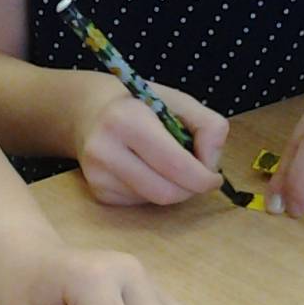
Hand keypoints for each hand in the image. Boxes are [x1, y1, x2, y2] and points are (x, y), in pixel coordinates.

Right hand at [73, 75, 229, 206]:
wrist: (89, 111)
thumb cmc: (141, 105)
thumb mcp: (178, 100)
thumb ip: (208, 126)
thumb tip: (210, 165)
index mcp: (126, 120)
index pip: (175, 164)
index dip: (203, 177)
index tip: (214, 176)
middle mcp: (105, 149)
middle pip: (166, 192)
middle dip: (191, 189)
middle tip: (199, 175)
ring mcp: (98, 175)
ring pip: (156, 201)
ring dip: (174, 190)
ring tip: (169, 166)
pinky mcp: (98, 192)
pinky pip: (141, 204)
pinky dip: (154, 191)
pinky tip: (146, 170)